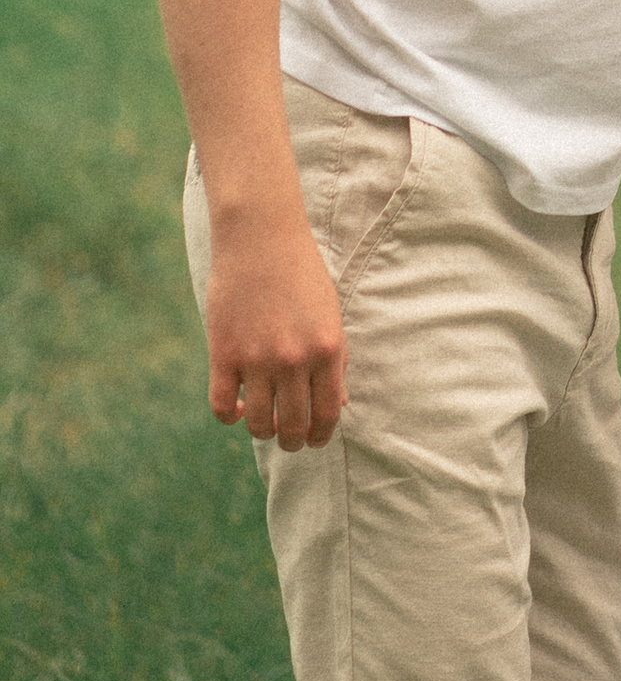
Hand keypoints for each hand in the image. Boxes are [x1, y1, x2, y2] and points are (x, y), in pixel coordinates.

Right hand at [203, 207, 347, 447]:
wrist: (261, 238)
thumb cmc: (301, 273)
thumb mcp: (330, 313)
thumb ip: (336, 359)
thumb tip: (338, 404)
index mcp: (328, 349)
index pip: (328, 413)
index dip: (322, 435)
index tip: (315, 440)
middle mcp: (294, 360)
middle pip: (293, 426)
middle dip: (293, 441)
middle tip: (289, 439)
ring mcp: (257, 360)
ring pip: (258, 424)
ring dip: (262, 431)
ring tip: (264, 422)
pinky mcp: (224, 355)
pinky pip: (222, 407)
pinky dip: (230, 417)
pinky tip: (237, 408)